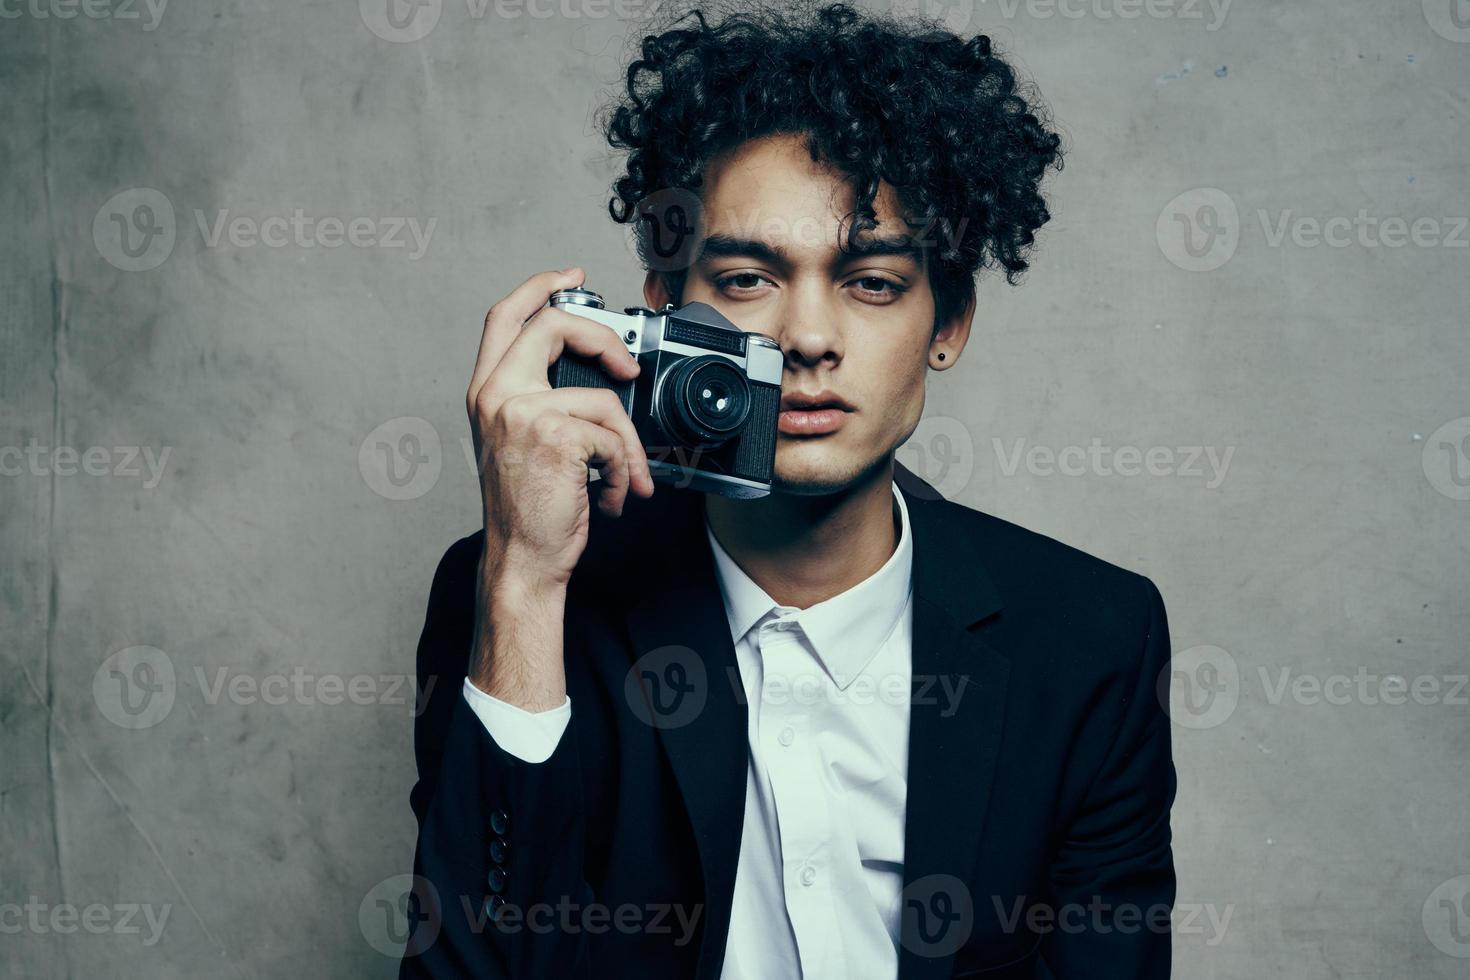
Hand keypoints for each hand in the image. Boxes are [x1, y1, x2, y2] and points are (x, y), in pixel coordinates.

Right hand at [464, 268, 655, 706]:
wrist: (523, 560)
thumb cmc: (529, 508)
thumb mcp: (522, 442)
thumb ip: (543, 401)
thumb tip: (600, 376)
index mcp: (487, 391)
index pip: (506, 317)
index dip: (539, 286)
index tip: (571, 275)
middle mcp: (497, 395)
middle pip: (552, 324)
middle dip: (602, 336)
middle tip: (626, 365)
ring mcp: (522, 414)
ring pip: (603, 396)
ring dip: (627, 445)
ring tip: (622, 476)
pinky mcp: (554, 437)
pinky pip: (614, 437)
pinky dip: (625, 472)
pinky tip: (611, 496)